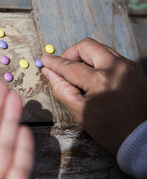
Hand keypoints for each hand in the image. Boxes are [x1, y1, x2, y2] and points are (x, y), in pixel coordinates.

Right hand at [41, 37, 146, 154]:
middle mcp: (116, 68)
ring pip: (99, 48)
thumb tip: (48, 71)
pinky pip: (110, 55)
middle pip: (86, 46)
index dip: (54, 62)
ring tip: (79, 73)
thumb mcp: (78, 111)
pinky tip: (93, 76)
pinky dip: (97, 61)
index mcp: (101, 82)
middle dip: (70, 53)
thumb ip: (60, 88)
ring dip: (85, 56)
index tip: (44, 59)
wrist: (137, 136)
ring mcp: (128, 66)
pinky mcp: (133, 67)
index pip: (70, 66)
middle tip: (64, 66)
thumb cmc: (108, 128)